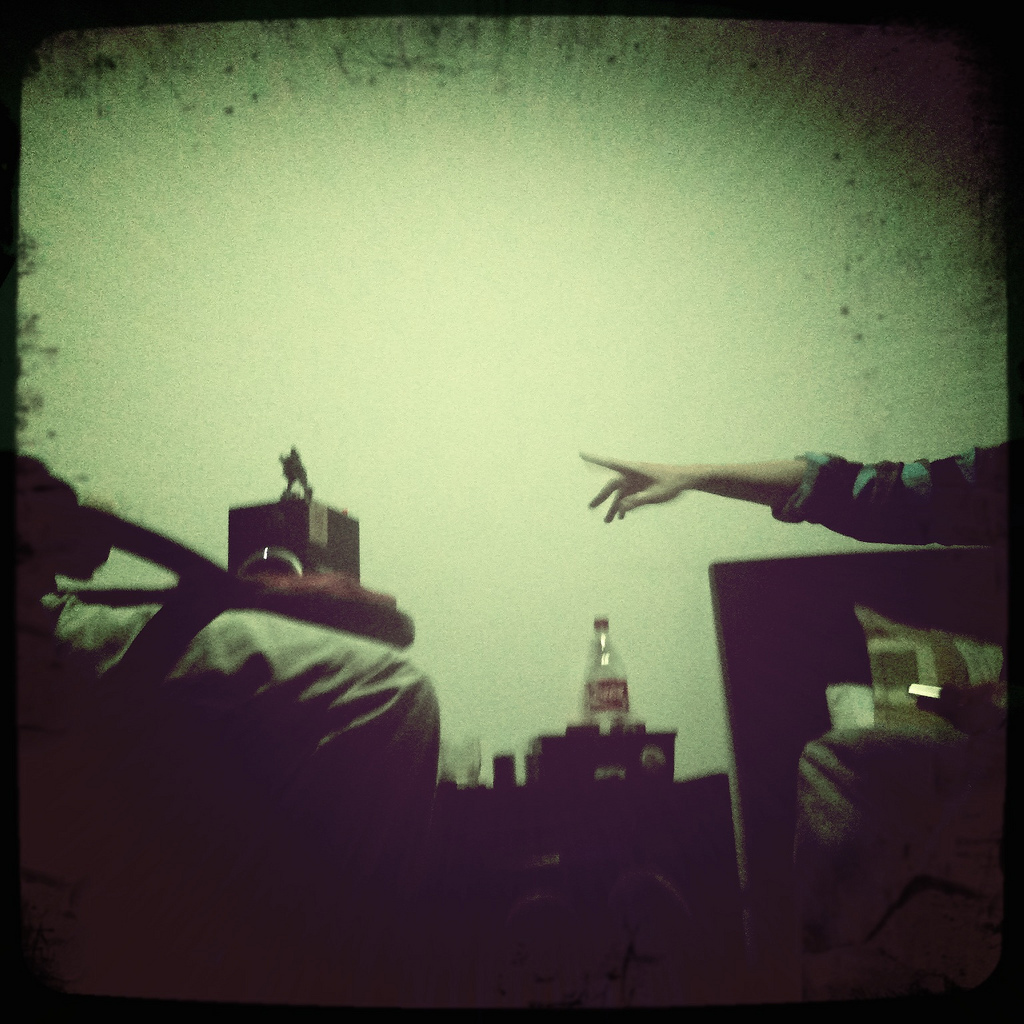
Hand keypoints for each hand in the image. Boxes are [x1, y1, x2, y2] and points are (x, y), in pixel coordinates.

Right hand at [581, 453, 695, 521]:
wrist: (686, 479)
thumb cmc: (672, 483)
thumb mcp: (656, 494)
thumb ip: (638, 501)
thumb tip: (621, 508)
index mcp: (633, 470)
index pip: (610, 464)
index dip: (595, 460)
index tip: (581, 453)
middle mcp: (632, 475)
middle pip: (613, 486)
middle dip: (601, 497)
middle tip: (590, 507)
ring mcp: (636, 482)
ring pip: (621, 495)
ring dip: (614, 507)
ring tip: (607, 522)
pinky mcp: (641, 487)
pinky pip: (629, 498)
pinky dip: (625, 506)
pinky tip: (621, 518)